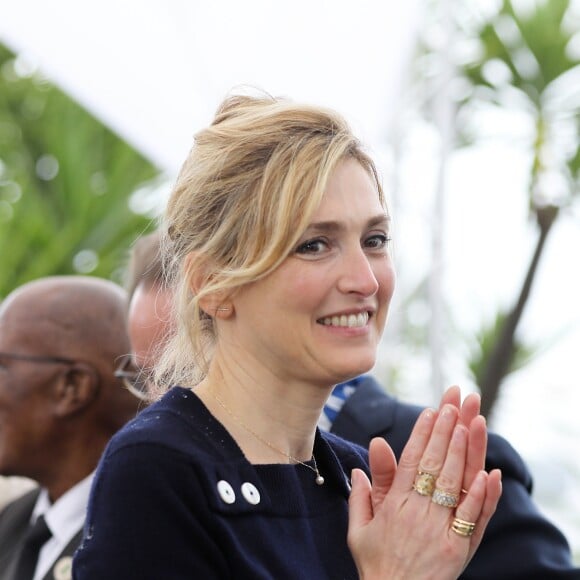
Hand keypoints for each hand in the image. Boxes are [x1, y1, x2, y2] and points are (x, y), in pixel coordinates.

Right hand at [347, 389, 501, 578]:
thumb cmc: (376, 564)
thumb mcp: (358, 530)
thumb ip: (361, 496)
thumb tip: (359, 468)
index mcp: (394, 506)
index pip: (411, 462)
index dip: (421, 435)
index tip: (431, 411)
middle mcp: (418, 513)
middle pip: (435, 465)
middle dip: (446, 431)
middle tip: (454, 404)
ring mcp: (441, 530)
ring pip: (455, 484)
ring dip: (464, 452)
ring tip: (470, 423)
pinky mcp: (459, 549)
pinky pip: (474, 518)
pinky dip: (484, 495)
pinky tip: (490, 473)